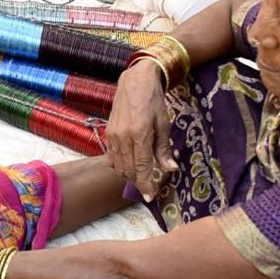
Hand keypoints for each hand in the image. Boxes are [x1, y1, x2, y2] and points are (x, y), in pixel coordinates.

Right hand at [105, 60, 176, 198]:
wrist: (134, 81)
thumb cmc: (153, 100)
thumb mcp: (164, 124)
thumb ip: (164, 149)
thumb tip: (171, 170)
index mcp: (140, 134)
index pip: (141, 167)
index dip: (146, 185)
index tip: (150, 197)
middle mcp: (123, 137)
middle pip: (129, 170)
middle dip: (139, 182)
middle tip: (151, 187)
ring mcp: (113, 136)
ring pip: (119, 166)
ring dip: (129, 175)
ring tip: (141, 176)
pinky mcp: (108, 134)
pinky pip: (112, 158)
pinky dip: (120, 166)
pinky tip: (129, 165)